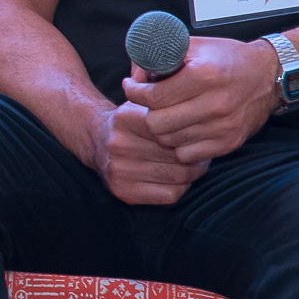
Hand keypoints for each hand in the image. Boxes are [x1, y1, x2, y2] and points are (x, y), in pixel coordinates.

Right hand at [89, 99, 203, 205]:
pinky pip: (170, 195)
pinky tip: (178, 178)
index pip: (172, 129)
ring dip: (193, 172)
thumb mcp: (142, 103)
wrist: (95, 140)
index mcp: (125, 118)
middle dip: (197, 154)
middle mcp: (119, 144)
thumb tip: (201, 114)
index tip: (200, 133)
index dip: (192, 133)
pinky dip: (181, 187)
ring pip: (177, 176)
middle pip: (177, 154)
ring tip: (195, 164)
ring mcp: (119, 170)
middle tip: (203, 151)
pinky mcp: (123, 191)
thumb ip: (167, 104)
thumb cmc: (131, 123)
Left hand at [127, 36, 281, 165]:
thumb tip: (134, 75)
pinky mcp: (229, 143)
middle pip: (157, 123)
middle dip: (146, 113)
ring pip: (169, 140)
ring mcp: (224, 127)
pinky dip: (179, 144)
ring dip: (161, 129)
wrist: (268, 76)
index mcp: (205, 75)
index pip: (153, 96)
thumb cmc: (227, 58)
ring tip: (166, 115)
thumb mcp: (195, 45)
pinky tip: (182, 129)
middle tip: (149, 105)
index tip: (131, 87)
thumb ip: (160, 55)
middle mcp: (216, 103)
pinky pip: (187, 154)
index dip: (134, 92)